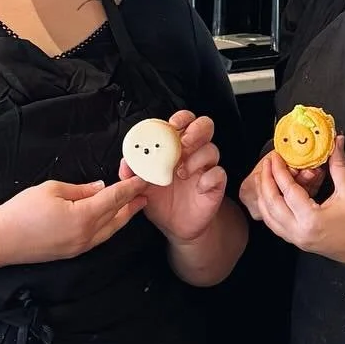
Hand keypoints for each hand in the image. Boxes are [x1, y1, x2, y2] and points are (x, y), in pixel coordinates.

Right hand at [0, 175, 147, 263]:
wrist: (0, 240)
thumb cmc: (21, 212)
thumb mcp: (52, 190)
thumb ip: (81, 189)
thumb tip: (100, 188)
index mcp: (84, 217)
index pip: (115, 198)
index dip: (131, 187)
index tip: (144, 179)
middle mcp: (86, 235)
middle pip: (117, 217)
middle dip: (132, 203)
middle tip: (145, 192)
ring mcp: (79, 247)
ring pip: (110, 230)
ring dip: (123, 216)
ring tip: (133, 205)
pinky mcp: (71, 252)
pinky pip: (98, 238)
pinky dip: (109, 226)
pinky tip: (109, 219)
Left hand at [120, 110, 226, 246]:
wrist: (175, 226)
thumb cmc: (160, 200)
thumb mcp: (141, 186)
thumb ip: (132, 173)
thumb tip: (125, 163)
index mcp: (176, 147)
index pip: (185, 122)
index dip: (182, 118)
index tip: (172, 124)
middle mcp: (193, 153)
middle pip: (205, 127)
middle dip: (196, 130)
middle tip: (183, 143)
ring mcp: (206, 168)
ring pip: (212, 150)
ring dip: (197, 158)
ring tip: (181, 172)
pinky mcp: (215, 185)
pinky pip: (219, 174)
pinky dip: (209, 178)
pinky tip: (198, 187)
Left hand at [252, 138, 344, 269]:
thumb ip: (338, 164)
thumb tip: (336, 141)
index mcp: (311, 219)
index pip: (286, 191)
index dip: (278, 171)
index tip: (275, 156)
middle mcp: (299, 233)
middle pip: (270, 205)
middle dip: (265, 182)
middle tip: (267, 164)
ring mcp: (298, 241)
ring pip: (270, 219)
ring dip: (265, 197)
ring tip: (268, 178)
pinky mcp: (301, 243)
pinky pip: (277, 226)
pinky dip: (272, 210)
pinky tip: (275, 197)